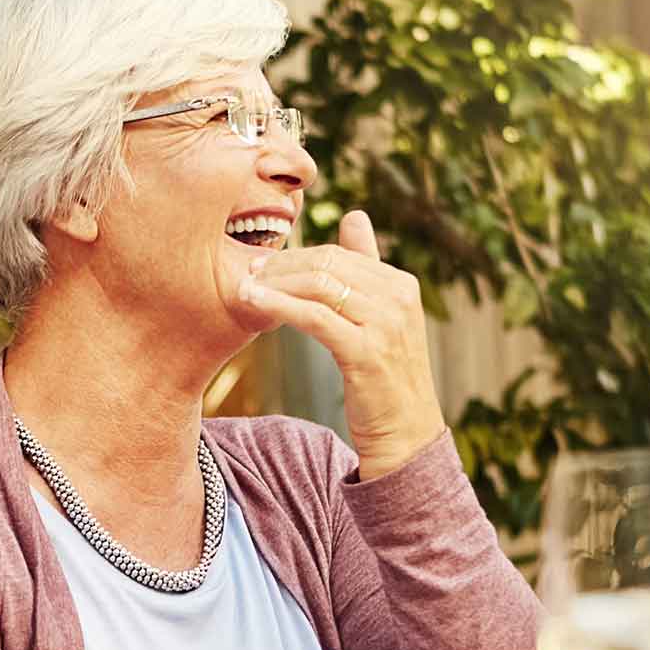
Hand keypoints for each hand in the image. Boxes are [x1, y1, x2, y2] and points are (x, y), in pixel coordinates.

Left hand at [238, 210, 447, 478]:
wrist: (405, 434)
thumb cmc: (385, 377)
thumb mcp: (381, 317)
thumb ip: (367, 267)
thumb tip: (354, 216)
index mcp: (401, 284)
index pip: (339, 253)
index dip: (296, 255)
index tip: (263, 264)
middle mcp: (398, 297)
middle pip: (327, 263)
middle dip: (282, 265)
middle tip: (246, 270)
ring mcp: (385, 324)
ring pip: (318, 285)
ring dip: (274, 283)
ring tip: (244, 287)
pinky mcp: (366, 351)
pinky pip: (313, 316)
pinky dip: (279, 304)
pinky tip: (253, 302)